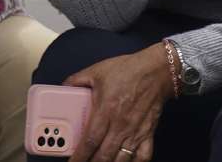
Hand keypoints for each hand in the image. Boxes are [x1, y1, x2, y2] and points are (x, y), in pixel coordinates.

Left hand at [64, 44, 174, 161]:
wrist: (157, 69)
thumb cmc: (129, 70)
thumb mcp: (98, 71)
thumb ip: (77, 80)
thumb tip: (64, 87)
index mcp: (106, 110)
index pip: (90, 141)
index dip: (79, 156)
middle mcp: (121, 125)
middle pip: (104, 156)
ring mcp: (135, 131)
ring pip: (121, 160)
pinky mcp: (148, 133)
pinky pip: (143, 156)